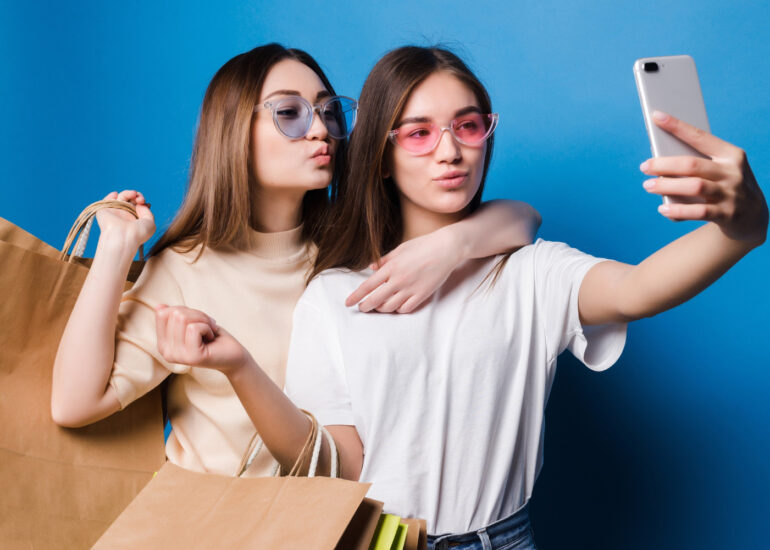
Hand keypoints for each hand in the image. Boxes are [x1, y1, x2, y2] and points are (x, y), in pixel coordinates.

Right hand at [96, 190, 155, 248]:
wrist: (123, 237)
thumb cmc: (138, 233)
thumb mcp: (150, 223)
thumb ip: (147, 212)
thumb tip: (140, 204)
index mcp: (134, 218)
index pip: (138, 205)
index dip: (141, 200)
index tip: (146, 203)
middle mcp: (125, 215)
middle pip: (130, 199)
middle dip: (137, 196)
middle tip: (140, 200)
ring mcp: (115, 212)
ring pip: (121, 197)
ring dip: (128, 193)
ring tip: (133, 194)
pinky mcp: (105, 211)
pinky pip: (106, 201)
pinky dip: (111, 196)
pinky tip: (116, 194)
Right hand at [155, 305, 250, 373]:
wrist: (233, 355)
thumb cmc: (213, 337)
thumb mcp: (191, 322)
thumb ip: (174, 316)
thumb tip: (158, 307)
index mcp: (162, 344)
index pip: (162, 313)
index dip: (184, 310)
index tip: (197, 321)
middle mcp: (165, 352)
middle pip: (175, 314)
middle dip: (197, 315)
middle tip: (207, 327)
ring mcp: (177, 356)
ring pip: (183, 318)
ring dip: (203, 320)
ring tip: (209, 332)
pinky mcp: (192, 357)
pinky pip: (194, 328)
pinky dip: (208, 328)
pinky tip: (211, 339)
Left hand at [345, 228, 460, 312]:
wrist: (446, 248)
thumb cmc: (422, 245)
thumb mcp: (400, 249)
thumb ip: (384, 260)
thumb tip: (370, 267)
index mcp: (391, 267)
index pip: (368, 286)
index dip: (356, 296)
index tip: (348, 303)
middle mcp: (399, 279)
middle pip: (376, 300)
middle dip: (365, 306)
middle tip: (362, 308)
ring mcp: (411, 288)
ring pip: (390, 307)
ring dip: (381, 309)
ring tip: (379, 306)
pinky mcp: (422, 294)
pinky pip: (405, 309)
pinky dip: (398, 309)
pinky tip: (396, 306)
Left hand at [640, 111, 767, 243]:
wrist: (752, 215)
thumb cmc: (725, 185)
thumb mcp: (720, 169)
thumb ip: (698, 163)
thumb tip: (660, 161)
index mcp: (731, 154)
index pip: (700, 136)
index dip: (677, 126)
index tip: (656, 116)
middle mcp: (732, 172)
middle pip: (692, 164)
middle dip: (664, 164)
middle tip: (644, 166)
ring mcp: (731, 194)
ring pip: (694, 186)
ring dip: (667, 186)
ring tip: (648, 185)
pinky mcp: (727, 214)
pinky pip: (698, 211)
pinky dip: (677, 210)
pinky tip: (663, 209)